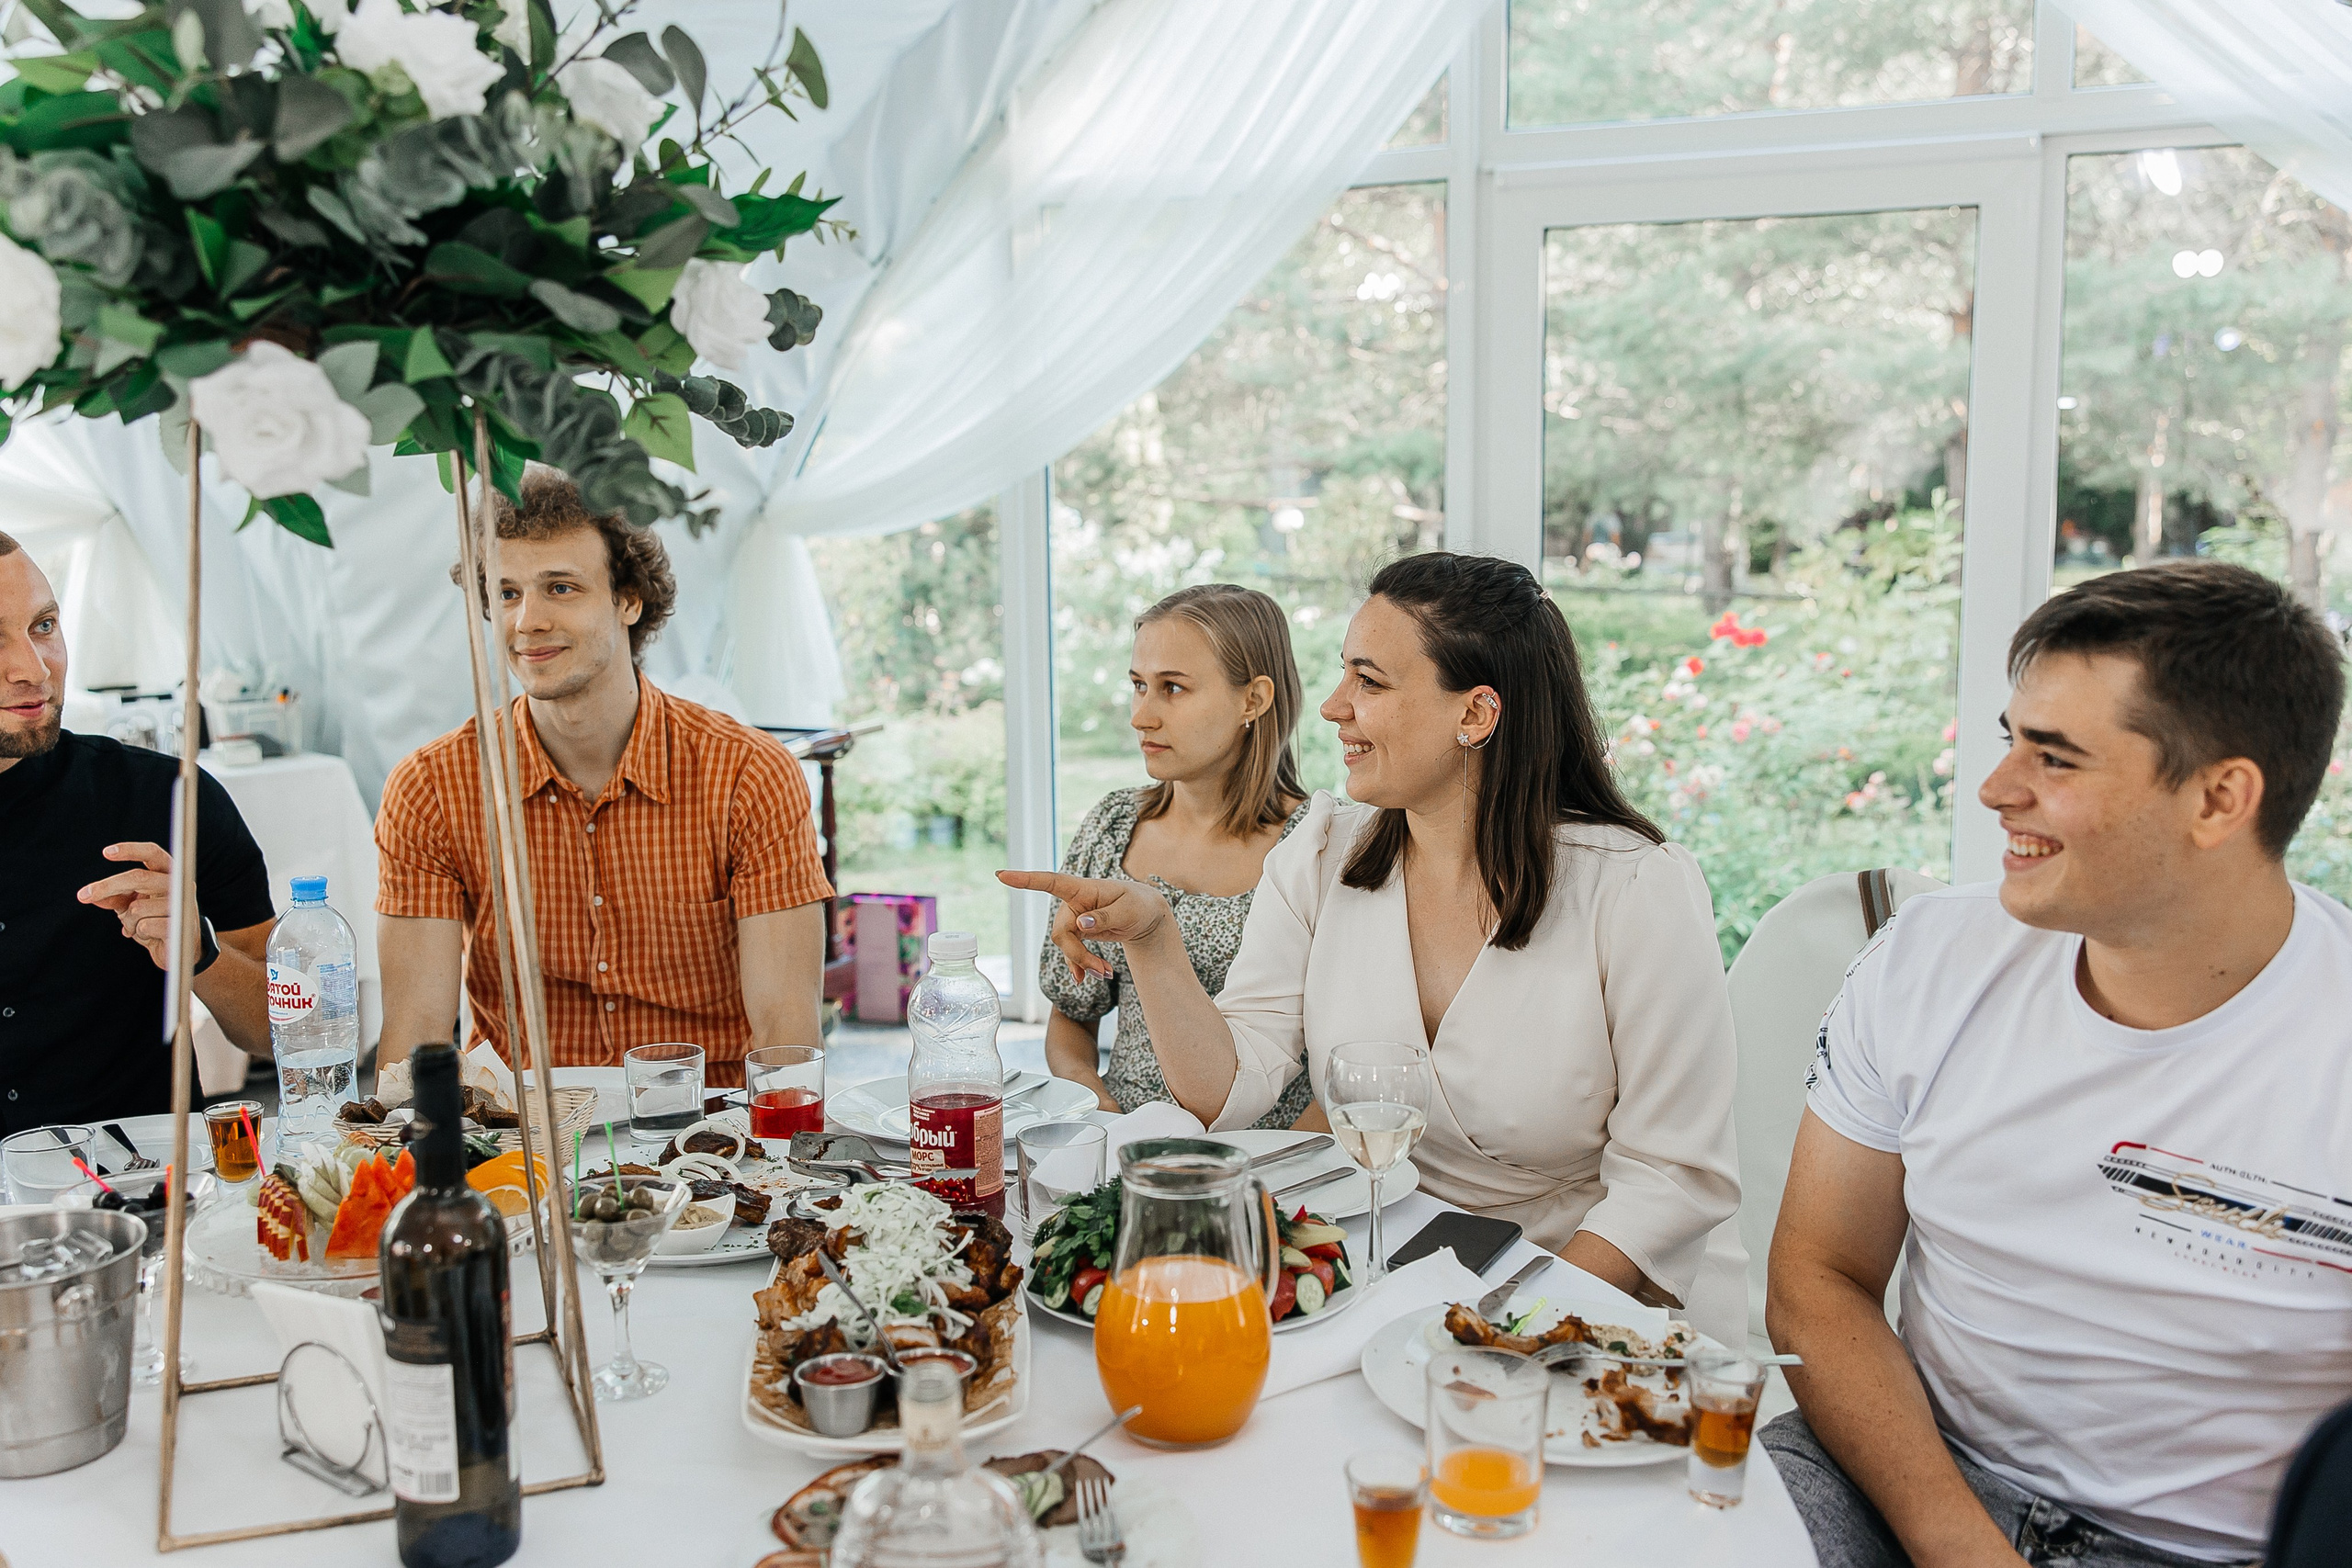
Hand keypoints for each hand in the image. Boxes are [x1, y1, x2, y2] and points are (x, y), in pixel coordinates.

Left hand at [77, 841, 178, 971]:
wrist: (180, 947)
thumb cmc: (155, 919)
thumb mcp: (132, 905)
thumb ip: (115, 897)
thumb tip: (93, 896)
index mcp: (169, 873)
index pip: (152, 853)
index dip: (130, 850)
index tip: (106, 853)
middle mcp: (179, 884)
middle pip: (138, 877)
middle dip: (107, 887)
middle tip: (83, 895)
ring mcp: (182, 904)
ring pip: (137, 908)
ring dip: (130, 922)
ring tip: (140, 927)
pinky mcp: (181, 925)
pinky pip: (145, 926)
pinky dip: (140, 933)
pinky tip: (151, 936)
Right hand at [996, 869, 1172, 980]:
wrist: (1146, 916)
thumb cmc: (1139, 905)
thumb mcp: (1128, 911)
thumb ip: (1105, 917)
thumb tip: (1081, 924)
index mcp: (1083, 888)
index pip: (1050, 881)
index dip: (1025, 880)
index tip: (1001, 875)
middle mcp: (1073, 902)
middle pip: (1061, 931)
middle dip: (1079, 954)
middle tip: (1103, 972)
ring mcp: (1074, 917)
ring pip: (1064, 944)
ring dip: (1082, 962)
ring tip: (1106, 975)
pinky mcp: (1077, 932)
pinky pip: (1069, 951)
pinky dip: (1079, 965)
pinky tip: (1086, 978)